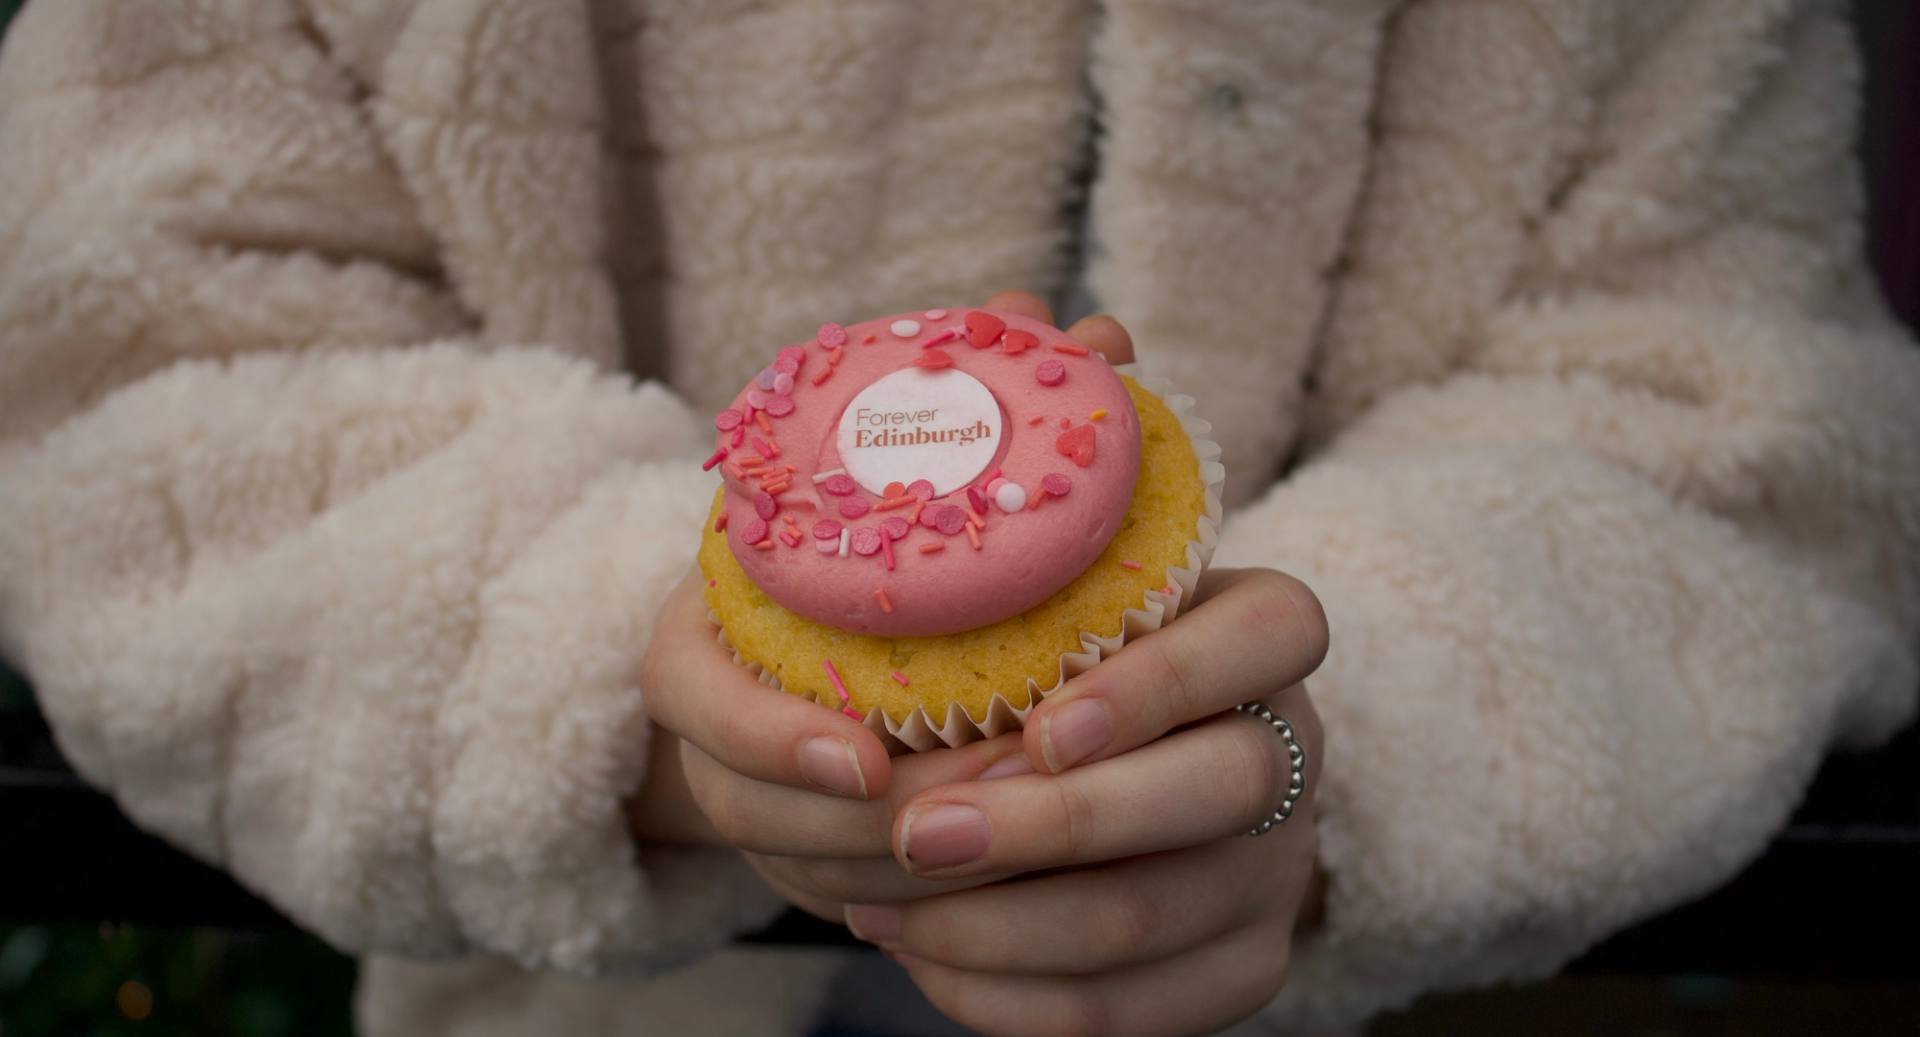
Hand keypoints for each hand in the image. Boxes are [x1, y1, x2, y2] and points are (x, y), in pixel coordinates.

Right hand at [634, 290, 1172, 911]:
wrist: (868, 618)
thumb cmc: (899, 527)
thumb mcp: (930, 460)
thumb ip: (994, 396)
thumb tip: (1098, 335)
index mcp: (707, 624)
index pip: (689, 695)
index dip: (768, 735)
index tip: (868, 756)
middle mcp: (716, 722)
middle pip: (749, 807)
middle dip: (867, 823)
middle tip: (997, 801)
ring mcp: (758, 798)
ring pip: (805, 873)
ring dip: (909, 872)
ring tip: (1022, 846)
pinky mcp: (809, 852)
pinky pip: (851, 904)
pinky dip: (926, 904)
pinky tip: (1010, 890)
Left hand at [836, 293, 1332, 1036]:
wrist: (1102, 774)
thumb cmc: (1060, 633)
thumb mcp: (1061, 533)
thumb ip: (1065, 433)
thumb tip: (1072, 324)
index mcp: (1261, 636)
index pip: (1274, 633)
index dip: (1163, 684)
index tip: (1039, 723)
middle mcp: (1287, 753)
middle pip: (1208, 801)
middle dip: (1050, 828)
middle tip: (912, 829)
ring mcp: (1270, 874)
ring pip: (1153, 923)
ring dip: (1000, 924)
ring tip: (873, 899)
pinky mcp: (1234, 973)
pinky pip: (1132, 1016)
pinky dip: (1014, 1000)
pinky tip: (921, 961)